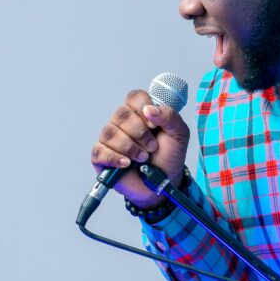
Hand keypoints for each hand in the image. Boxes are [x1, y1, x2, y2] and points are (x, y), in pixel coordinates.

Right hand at [91, 89, 190, 208]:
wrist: (163, 183)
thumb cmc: (169, 156)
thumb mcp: (179, 134)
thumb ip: (169, 116)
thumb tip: (149, 109)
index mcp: (141, 113)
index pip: (134, 97)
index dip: (143, 109)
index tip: (155, 126)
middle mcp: (123, 123)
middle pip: (121, 114)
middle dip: (140, 133)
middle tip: (152, 147)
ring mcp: (110, 139)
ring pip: (110, 132)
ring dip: (130, 147)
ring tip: (143, 158)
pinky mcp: (101, 156)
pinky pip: (100, 150)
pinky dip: (115, 158)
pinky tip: (127, 164)